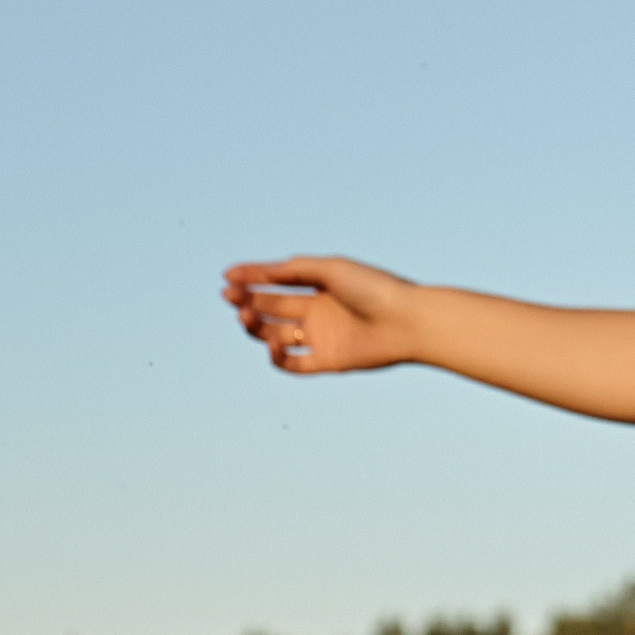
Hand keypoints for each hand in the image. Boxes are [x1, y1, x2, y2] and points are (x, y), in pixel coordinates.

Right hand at [222, 255, 422, 377]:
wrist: (407, 320)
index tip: (227, 276)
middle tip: (231, 296)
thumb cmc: (373, 288)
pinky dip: (278, 357)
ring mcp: (321, 336)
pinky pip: (294, 365)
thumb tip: (259, 272)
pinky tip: (273, 344)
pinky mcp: (328, 361)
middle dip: (248, 300)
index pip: (276, 281)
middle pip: (272, 307)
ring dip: (256, 326)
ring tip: (245, 316)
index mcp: (319, 285)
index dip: (251, 278)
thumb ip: (294, 270)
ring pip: (276, 334)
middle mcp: (318, 311)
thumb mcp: (330, 270)